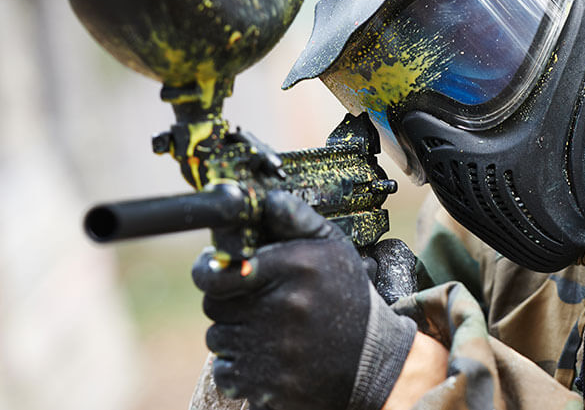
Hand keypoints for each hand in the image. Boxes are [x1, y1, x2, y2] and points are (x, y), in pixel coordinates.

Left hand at [192, 191, 417, 409]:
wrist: (374, 361)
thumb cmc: (348, 298)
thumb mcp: (332, 249)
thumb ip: (296, 219)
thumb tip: (265, 199)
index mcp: (295, 267)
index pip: (218, 270)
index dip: (211, 271)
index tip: (218, 273)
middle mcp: (283, 307)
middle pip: (214, 305)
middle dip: (229, 302)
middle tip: (255, 302)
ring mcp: (274, 350)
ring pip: (218, 339)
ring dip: (235, 335)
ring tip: (267, 331)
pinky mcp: (268, 385)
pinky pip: (226, 373)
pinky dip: (240, 368)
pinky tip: (268, 358)